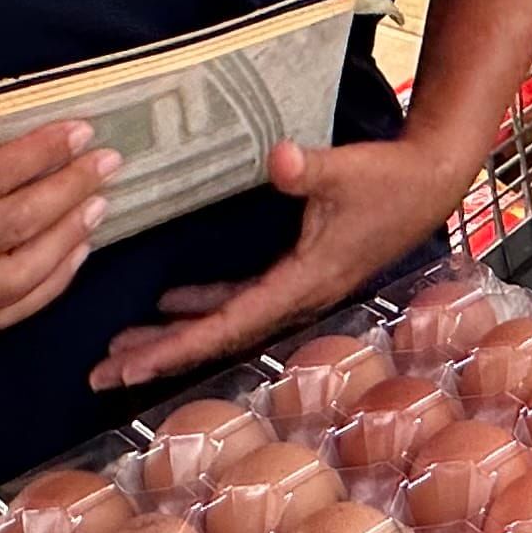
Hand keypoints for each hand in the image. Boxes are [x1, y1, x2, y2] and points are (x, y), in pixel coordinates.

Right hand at [0, 104, 118, 338]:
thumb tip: (29, 114)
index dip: (42, 155)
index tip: (81, 131)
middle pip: (11, 231)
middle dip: (68, 192)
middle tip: (105, 164)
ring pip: (16, 283)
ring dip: (67, 242)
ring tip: (97, 206)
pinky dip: (44, 286)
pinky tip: (71, 253)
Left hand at [90, 135, 476, 392]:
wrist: (429, 183)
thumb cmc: (391, 180)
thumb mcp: (349, 171)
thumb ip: (310, 168)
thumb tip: (279, 157)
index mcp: (303, 283)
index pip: (226, 325)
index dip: (175, 348)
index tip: (130, 367)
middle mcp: (295, 299)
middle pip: (216, 338)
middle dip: (159, 357)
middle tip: (102, 375)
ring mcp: (295, 290)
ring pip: (223, 324)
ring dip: (174, 336)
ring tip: (121, 351)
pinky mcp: (298, 274)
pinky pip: (239, 300)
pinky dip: (202, 306)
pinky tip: (170, 303)